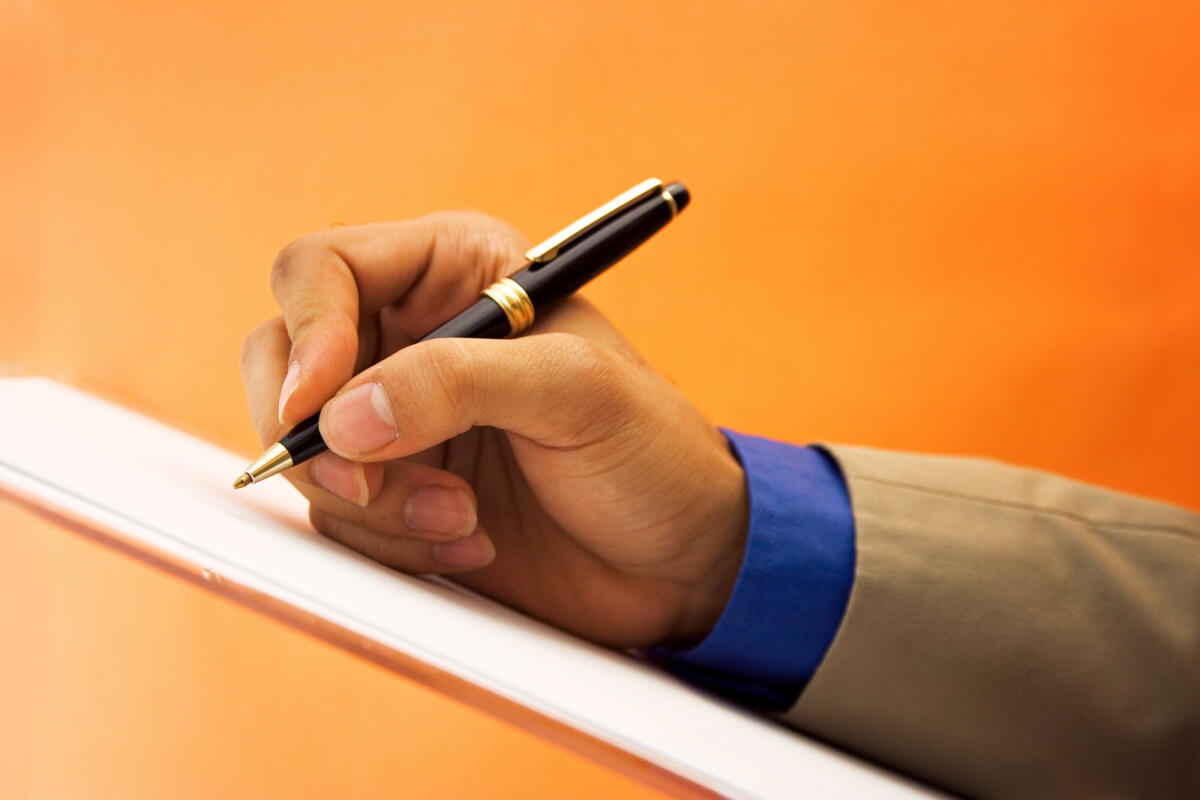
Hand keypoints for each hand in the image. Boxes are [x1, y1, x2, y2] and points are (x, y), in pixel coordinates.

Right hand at [240, 212, 747, 647]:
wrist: (680, 559)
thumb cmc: (652, 452)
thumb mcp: (574, 394)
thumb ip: (457, 383)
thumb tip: (339, 417)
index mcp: (457, 272)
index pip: (325, 270)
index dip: (306, 331)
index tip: (314, 407)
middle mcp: (413, 338)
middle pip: (281, 359)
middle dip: (319, 435)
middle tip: (373, 485)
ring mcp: (398, 420)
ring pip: (306, 450)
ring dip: (373, 503)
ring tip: (466, 519)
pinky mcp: (398, 494)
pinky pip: (339, 517)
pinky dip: (390, 541)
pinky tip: (471, 542)